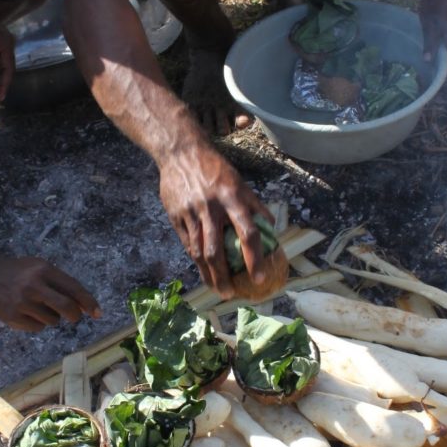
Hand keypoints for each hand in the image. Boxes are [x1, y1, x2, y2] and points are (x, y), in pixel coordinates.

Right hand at [0, 255, 100, 331]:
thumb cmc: (23, 273)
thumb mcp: (43, 269)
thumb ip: (64, 285)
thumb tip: (86, 306)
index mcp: (44, 270)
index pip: (73, 288)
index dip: (88, 302)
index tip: (98, 313)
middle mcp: (33, 286)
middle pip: (66, 308)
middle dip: (75, 315)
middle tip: (74, 317)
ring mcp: (22, 302)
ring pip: (52, 320)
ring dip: (51, 317)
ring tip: (38, 306)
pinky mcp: (13, 316)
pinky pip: (38, 328)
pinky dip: (37, 323)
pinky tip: (27, 312)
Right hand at [158, 142, 271, 297]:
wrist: (180, 152)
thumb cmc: (215, 168)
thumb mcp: (239, 181)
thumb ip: (254, 204)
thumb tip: (271, 226)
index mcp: (232, 198)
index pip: (248, 233)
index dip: (254, 258)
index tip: (259, 278)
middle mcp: (211, 207)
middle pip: (216, 250)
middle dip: (224, 277)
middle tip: (231, 295)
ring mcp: (191, 213)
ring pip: (198, 251)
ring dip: (208, 274)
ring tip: (217, 289)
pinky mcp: (175, 216)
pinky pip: (186, 243)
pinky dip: (195, 259)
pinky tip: (203, 270)